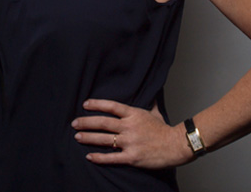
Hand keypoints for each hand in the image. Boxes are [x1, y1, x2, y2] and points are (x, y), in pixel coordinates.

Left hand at [72, 99, 192, 168]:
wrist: (176, 145)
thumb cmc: (165, 130)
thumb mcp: (155, 113)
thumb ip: (148, 104)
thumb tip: (150, 93)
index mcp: (134, 114)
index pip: (111, 106)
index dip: (97, 104)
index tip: (85, 104)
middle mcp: (129, 127)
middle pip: (103, 122)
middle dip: (86, 122)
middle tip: (74, 123)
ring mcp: (129, 142)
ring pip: (103, 139)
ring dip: (88, 137)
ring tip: (77, 137)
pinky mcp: (131, 157)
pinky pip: (111, 157)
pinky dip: (99, 157)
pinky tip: (89, 156)